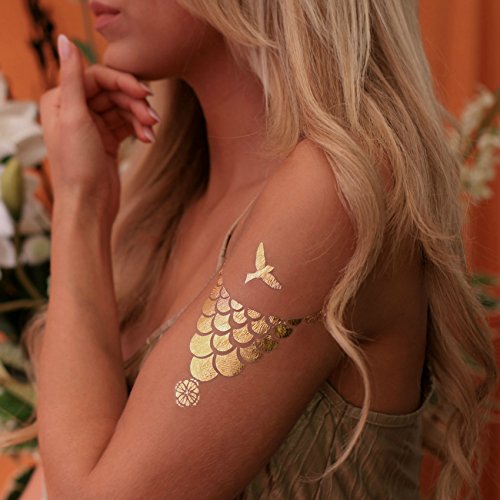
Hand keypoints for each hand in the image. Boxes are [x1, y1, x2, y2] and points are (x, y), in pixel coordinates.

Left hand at [40, 34, 158, 223]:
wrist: (89, 204)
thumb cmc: (76, 165)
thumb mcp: (73, 117)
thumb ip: (71, 78)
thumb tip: (64, 39)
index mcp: (61, 100)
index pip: (97, 77)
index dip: (122, 81)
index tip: (144, 93)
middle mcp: (76, 110)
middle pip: (113, 93)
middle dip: (135, 104)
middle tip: (153, 117)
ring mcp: (93, 125)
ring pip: (123, 109)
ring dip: (140, 117)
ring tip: (152, 131)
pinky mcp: (108, 140)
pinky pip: (128, 125)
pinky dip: (139, 129)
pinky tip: (148, 140)